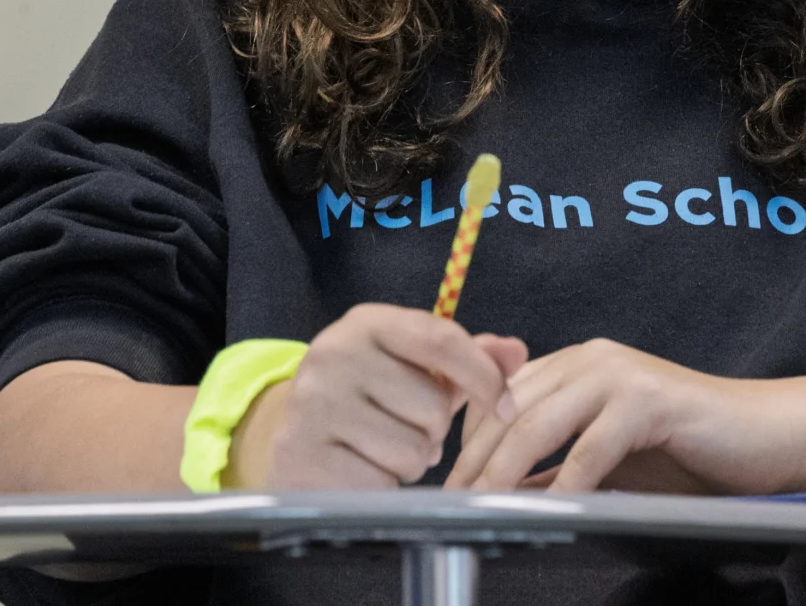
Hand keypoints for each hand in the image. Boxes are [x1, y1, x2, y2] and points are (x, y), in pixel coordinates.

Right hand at [228, 303, 525, 489]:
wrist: (288, 424)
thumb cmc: (368, 391)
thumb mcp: (413, 363)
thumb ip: (468, 357)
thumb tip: (517, 352)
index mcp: (367, 323)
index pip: (442, 341)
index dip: (484, 377)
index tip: (505, 406)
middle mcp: (334, 355)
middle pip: (432, 408)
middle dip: (432, 429)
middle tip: (405, 425)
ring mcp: (313, 405)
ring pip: (411, 452)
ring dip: (411, 461)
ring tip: (383, 446)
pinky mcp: (301, 454)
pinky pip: (380, 483)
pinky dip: (382, 484)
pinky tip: (360, 466)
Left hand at [446, 338, 774, 494]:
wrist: (764, 437)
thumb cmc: (690, 452)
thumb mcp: (609, 460)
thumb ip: (557, 467)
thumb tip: (502, 493)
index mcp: (578, 364)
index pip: (500, 394)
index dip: (468, 436)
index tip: (445, 482)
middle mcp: (592, 359)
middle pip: (509, 408)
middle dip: (474, 460)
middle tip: (450, 504)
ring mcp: (621, 374)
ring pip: (539, 424)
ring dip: (503, 472)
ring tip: (481, 508)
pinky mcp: (650, 399)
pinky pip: (592, 446)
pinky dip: (565, 484)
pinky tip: (551, 512)